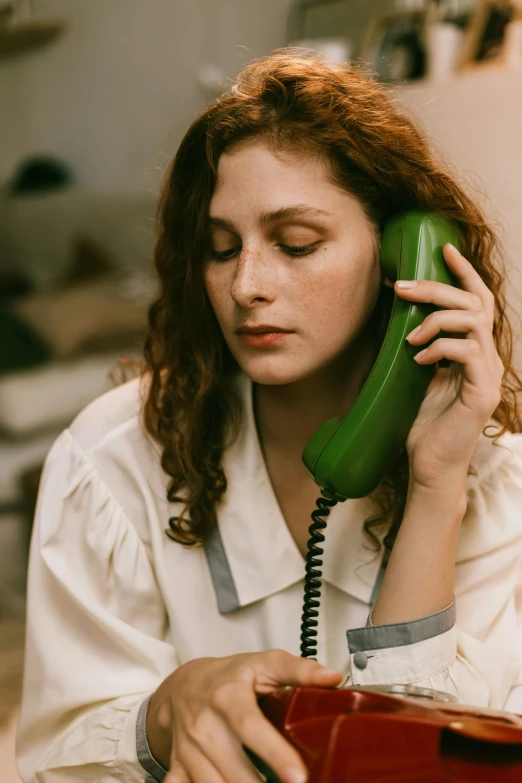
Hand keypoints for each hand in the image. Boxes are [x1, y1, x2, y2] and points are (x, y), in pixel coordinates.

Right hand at [146, 650, 342, 782]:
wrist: (184, 686)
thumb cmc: (230, 676)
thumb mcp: (263, 664)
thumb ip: (298, 669)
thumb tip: (333, 677)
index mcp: (228, 697)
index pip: (250, 727)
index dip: (274, 753)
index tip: (298, 776)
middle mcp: (205, 725)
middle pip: (234, 770)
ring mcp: (189, 750)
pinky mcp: (178, 767)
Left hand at [395, 242, 503, 492]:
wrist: (429, 465)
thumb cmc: (422, 423)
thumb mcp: (418, 376)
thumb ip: (420, 346)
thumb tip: (399, 316)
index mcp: (474, 351)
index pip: (477, 301)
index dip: (464, 272)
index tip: (444, 248)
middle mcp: (487, 357)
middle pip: (474, 303)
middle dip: (437, 287)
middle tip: (402, 287)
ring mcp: (488, 374)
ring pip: (473, 322)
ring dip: (436, 319)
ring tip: (410, 335)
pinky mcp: (482, 392)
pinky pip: (467, 352)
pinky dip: (440, 347)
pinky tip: (419, 359)